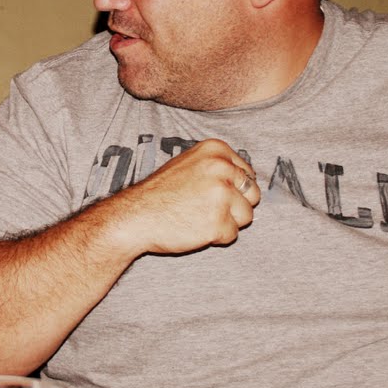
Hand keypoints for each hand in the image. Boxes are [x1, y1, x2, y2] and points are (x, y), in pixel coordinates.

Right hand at [116, 138, 260, 255]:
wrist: (135, 216)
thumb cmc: (160, 193)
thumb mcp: (188, 163)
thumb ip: (219, 166)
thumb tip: (249, 179)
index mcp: (216, 150)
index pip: (248, 174)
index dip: (233, 189)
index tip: (210, 193)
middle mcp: (222, 168)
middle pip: (253, 194)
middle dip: (235, 205)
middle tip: (206, 208)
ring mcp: (221, 196)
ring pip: (247, 216)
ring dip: (227, 222)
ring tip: (199, 217)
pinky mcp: (218, 223)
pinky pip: (232, 235)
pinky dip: (216, 237)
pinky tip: (194, 228)